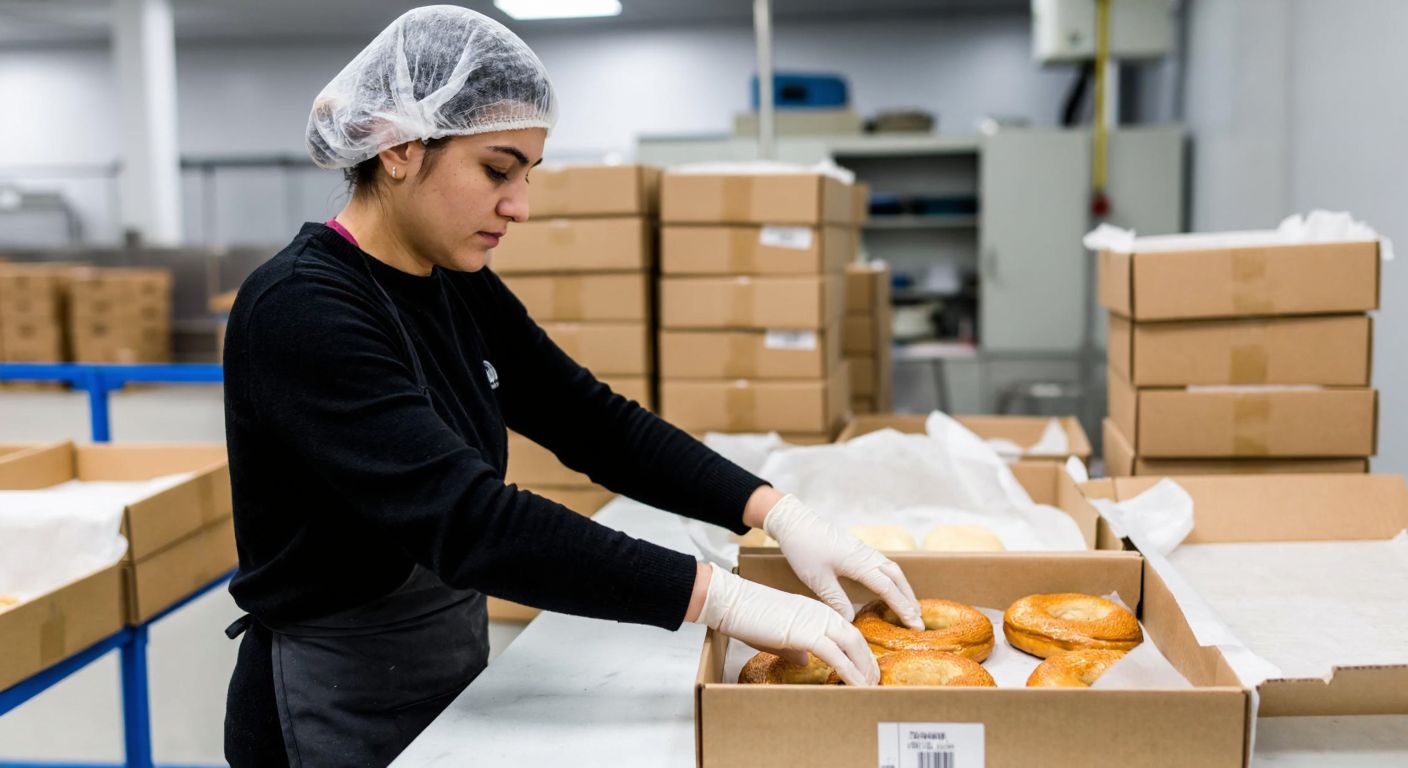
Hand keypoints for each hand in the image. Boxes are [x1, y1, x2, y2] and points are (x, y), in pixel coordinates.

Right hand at [692, 563, 878, 685]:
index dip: (860, 652)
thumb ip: (796, 647)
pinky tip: (856, 684)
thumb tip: (806, 661)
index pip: (847, 632)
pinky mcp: (806, 633)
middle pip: (856, 638)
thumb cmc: (751, 618)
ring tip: (870, 686)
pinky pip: (835, 655)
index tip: (867, 668)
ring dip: (864, 667)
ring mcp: (816, 622)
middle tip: (875, 681)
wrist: (735, 603)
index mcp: (817, 612)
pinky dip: (849, 671)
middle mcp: (822, 614)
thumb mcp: (779, 635)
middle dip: (868, 661)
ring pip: (852, 645)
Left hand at [763, 494, 923, 629]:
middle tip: (918, 621)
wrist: (794, 521)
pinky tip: (890, 588)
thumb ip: (836, 601)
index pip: (888, 589)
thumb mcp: (818, 580)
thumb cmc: (804, 549)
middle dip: (909, 600)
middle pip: (897, 578)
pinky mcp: (857, 548)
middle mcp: (866, 555)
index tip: (915, 625)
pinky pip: (883, 564)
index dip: (903, 608)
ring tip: (910, 607)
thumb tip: (852, 622)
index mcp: (859, 563)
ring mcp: (863, 550)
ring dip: (903, 589)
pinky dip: (893, 579)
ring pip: (892, 570)